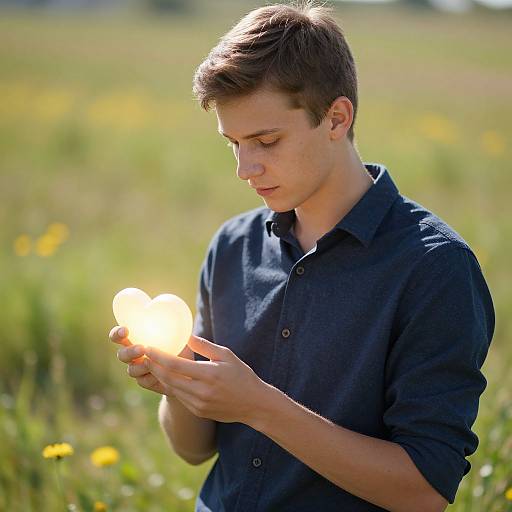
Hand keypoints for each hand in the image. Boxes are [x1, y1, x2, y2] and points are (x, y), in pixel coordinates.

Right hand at [108, 325, 194, 396]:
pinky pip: (143, 382)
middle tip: (142, 348)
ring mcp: (138, 369)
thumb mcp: (178, 332)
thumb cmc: (179, 343)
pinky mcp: (145, 381)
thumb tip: (177, 314)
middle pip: (121, 355)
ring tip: (152, 362)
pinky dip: (151, 378)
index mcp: (135, 339)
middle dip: (129, 352)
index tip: (125, 330)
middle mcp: (133, 355)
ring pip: (132, 370)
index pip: (118, 336)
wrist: (186, 366)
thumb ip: (174, 324)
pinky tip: (160, 374)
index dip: (117, 333)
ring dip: (140, 367)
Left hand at [143, 335, 267, 424]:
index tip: (148, 347)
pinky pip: (179, 397)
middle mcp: (202, 391)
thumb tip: (186, 335)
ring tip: (150, 364)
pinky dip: (170, 386)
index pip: (175, 365)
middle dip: (153, 366)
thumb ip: (205, 346)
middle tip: (143, 355)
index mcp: (209, 374)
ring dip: (159, 376)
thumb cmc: (242, 375)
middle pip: (168, 378)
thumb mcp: (226, 355)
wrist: (254, 404)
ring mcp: (199, 404)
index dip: (158, 356)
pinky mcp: (198, 411)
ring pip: (171, 389)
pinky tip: (165, 377)